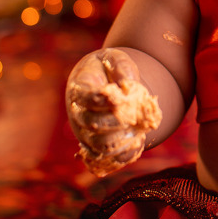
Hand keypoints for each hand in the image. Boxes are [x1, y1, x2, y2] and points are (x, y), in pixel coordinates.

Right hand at [66, 48, 160, 175]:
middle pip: (93, 125)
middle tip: (133, 113)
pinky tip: (138, 140)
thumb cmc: (109, 68)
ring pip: (101, 147)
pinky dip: (126, 154)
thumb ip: (121, 67)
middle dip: (117, 121)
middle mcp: (79, 114)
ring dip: (124, 139)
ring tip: (138, 128)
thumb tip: (126, 86)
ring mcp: (86, 134)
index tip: (119, 97)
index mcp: (79, 89)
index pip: (86, 98)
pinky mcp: (97, 148)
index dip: (103, 100)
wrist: (105, 83)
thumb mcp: (116, 58)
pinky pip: (110, 160)